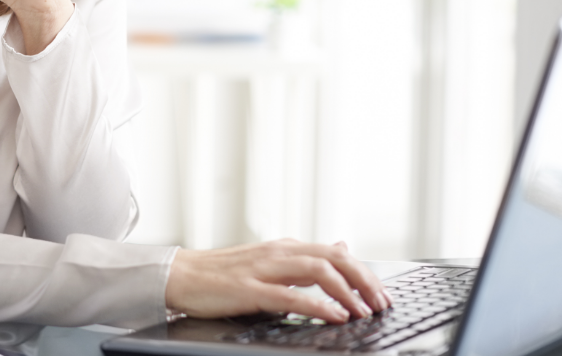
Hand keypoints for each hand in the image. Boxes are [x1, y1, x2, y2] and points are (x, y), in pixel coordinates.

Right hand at [165, 240, 390, 323]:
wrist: (180, 275)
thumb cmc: (221, 274)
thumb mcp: (270, 261)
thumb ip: (305, 258)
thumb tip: (342, 246)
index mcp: (284, 248)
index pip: (335, 253)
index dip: (363, 272)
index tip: (382, 293)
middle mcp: (278, 253)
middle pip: (333, 258)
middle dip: (364, 280)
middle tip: (382, 303)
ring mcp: (264, 269)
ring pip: (317, 271)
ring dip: (347, 291)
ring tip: (364, 311)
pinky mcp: (249, 289)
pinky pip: (290, 296)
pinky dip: (317, 306)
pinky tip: (334, 316)